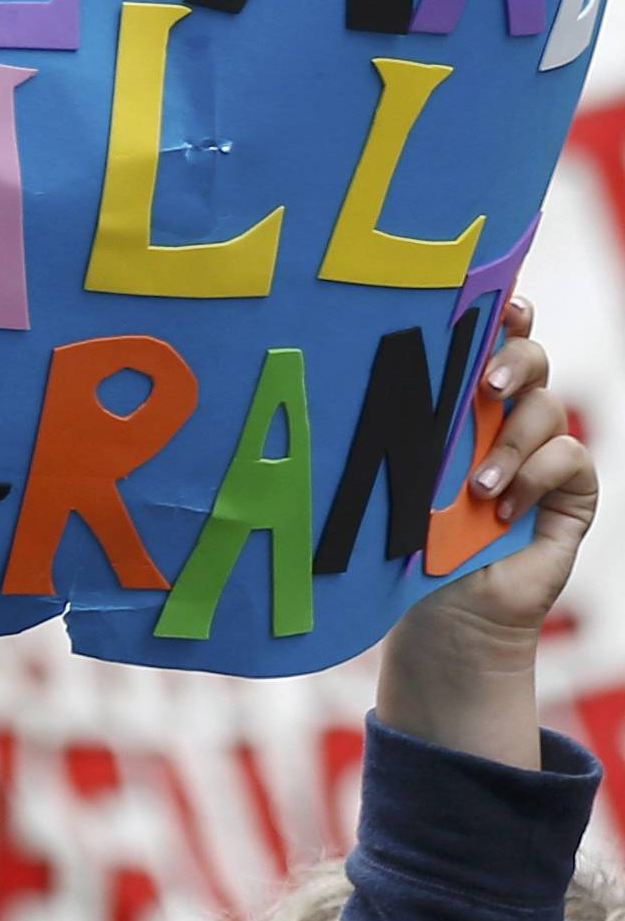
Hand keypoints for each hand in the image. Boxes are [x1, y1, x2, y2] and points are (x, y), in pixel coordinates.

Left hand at [379, 297, 597, 768]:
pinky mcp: (571, 492)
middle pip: (531, 358)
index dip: (502, 313)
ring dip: (513, 441)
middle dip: (515, 359)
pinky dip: (536, 477)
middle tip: (487, 384)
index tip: (496, 304)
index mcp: (460, 404)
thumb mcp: (394, 480)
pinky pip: (571, 459)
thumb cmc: (403, 545)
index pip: (490, 340)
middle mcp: (507, 418)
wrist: (441, 616)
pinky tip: (502, 507)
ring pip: (549, 410)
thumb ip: (394, 433)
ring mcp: (543, 452)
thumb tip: (351, 378)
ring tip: (478, 485)